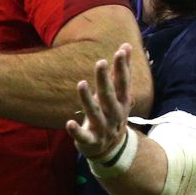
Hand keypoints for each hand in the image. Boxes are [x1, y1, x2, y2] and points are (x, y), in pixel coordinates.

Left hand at [65, 43, 133, 158]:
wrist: (112, 149)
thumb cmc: (113, 114)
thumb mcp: (119, 95)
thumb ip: (121, 72)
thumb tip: (126, 45)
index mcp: (122, 102)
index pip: (123, 83)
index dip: (123, 67)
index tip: (121, 51)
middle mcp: (114, 115)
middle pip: (109, 96)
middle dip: (105, 80)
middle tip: (100, 62)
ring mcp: (103, 128)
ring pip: (95, 113)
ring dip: (88, 99)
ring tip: (81, 83)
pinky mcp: (91, 140)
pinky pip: (83, 136)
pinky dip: (76, 131)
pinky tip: (69, 123)